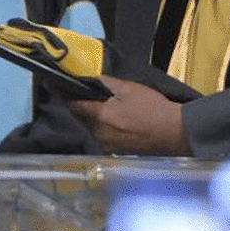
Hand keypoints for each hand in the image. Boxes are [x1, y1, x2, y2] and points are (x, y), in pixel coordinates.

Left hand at [67, 76, 189, 155]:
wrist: (174, 133)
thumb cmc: (153, 108)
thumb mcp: (131, 89)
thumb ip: (109, 83)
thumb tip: (94, 78)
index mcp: (99, 116)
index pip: (73, 106)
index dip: (64, 95)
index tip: (56, 87)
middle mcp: (99, 134)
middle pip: (82, 118)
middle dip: (82, 107)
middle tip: (87, 95)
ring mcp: (108, 145)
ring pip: (93, 128)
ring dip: (95, 119)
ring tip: (107, 109)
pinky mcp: (117, 151)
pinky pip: (105, 137)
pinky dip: (106, 128)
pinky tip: (119, 123)